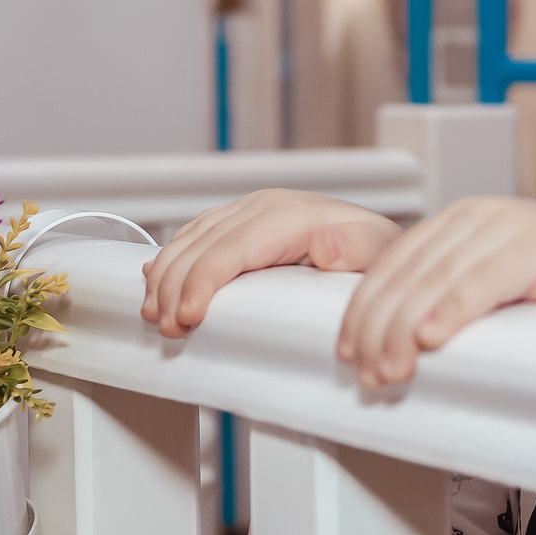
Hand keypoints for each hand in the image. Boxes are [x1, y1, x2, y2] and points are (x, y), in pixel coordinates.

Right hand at [139, 190, 401, 337]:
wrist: (380, 242)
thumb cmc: (379, 254)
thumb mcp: (380, 253)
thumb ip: (357, 248)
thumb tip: (324, 243)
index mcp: (290, 215)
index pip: (232, 247)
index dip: (203, 280)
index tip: (187, 315)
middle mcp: (264, 208)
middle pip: (202, 245)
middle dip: (175, 286)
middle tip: (166, 326)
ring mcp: (249, 212)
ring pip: (190, 239)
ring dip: (165, 276)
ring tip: (155, 313)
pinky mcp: (239, 222)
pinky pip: (195, 236)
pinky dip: (171, 259)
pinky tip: (154, 278)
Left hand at [337, 197, 535, 386]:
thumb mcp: (498, 303)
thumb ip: (452, 308)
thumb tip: (391, 347)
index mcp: (464, 225)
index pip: (395, 262)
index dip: (364, 307)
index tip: (347, 352)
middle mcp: (485, 216)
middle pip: (409, 269)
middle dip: (379, 325)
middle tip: (367, 374)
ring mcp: (518, 224)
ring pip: (439, 274)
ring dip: (406, 325)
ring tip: (391, 368)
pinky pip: (491, 276)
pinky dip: (457, 306)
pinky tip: (435, 338)